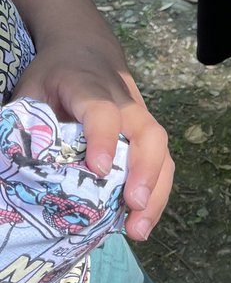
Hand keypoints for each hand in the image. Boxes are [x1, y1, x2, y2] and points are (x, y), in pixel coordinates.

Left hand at [12, 40, 172, 240]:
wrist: (86, 52)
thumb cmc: (54, 76)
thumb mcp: (30, 89)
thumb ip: (22, 122)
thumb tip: (7, 163)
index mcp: (88, 86)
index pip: (103, 110)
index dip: (103, 137)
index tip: (98, 169)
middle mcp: (125, 103)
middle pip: (147, 134)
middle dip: (144, 171)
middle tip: (132, 205)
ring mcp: (142, 120)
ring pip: (161, 153)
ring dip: (156, 192)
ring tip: (137, 229)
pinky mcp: (149, 137)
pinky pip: (162, 165)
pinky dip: (156, 196)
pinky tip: (140, 223)